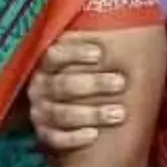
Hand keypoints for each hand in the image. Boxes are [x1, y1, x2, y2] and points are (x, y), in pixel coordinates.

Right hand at [28, 33, 127, 151]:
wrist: (66, 114)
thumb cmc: (83, 80)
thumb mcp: (84, 63)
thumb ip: (96, 52)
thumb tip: (127, 28)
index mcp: (46, 66)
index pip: (55, 55)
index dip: (75, 54)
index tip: (100, 54)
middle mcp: (39, 88)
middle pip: (63, 85)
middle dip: (94, 84)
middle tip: (121, 83)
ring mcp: (40, 113)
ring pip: (62, 114)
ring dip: (91, 114)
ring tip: (119, 113)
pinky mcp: (44, 135)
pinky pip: (56, 139)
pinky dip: (74, 138)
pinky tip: (94, 135)